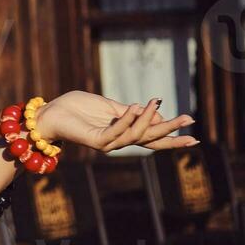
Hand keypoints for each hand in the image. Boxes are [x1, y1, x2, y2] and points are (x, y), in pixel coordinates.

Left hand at [34, 91, 197, 152]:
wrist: (50, 113)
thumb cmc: (77, 108)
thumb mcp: (110, 106)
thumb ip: (131, 111)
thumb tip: (156, 112)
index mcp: (123, 132)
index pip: (152, 137)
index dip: (172, 135)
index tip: (193, 133)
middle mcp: (118, 141)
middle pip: (150, 139)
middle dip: (170, 130)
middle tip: (189, 120)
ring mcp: (107, 143)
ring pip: (136, 135)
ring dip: (148, 119)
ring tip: (155, 102)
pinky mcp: (96, 140)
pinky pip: (116, 131)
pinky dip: (127, 120)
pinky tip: (135, 107)